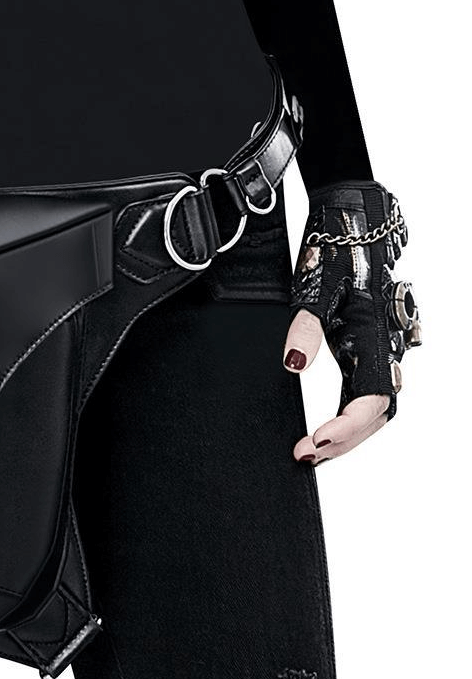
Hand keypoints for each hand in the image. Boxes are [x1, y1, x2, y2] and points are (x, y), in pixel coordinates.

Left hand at [283, 181, 419, 464]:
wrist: (353, 221)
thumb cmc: (335, 250)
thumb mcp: (314, 285)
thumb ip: (305, 326)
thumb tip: (293, 364)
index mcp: (375, 335)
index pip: (371, 400)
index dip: (344, 429)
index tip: (310, 445)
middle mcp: (385, 347)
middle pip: (378, 413)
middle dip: (344, 441)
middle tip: (303, 456)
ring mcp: (382, 348)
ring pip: (378, 406)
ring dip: (348, 433)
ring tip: (311, 450)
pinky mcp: (372, 345)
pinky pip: (369, 390)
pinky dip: (349, 415)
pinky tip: (326, 426)